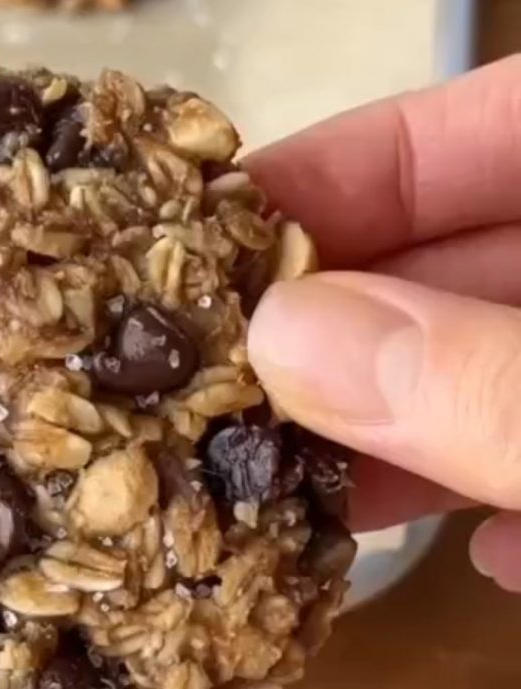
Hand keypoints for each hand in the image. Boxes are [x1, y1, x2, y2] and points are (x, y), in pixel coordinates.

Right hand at [246, 54, 520, 591]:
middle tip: (208, 393)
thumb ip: (488, 385)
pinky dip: (512, 503)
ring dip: (404, 439)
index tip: (200, 241)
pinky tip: (492, 559)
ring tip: (289, 493)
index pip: (478, 128)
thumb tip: (283, 340)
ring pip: (490, 374)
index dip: (336, 174)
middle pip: (457, 267)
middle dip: (337, 335)